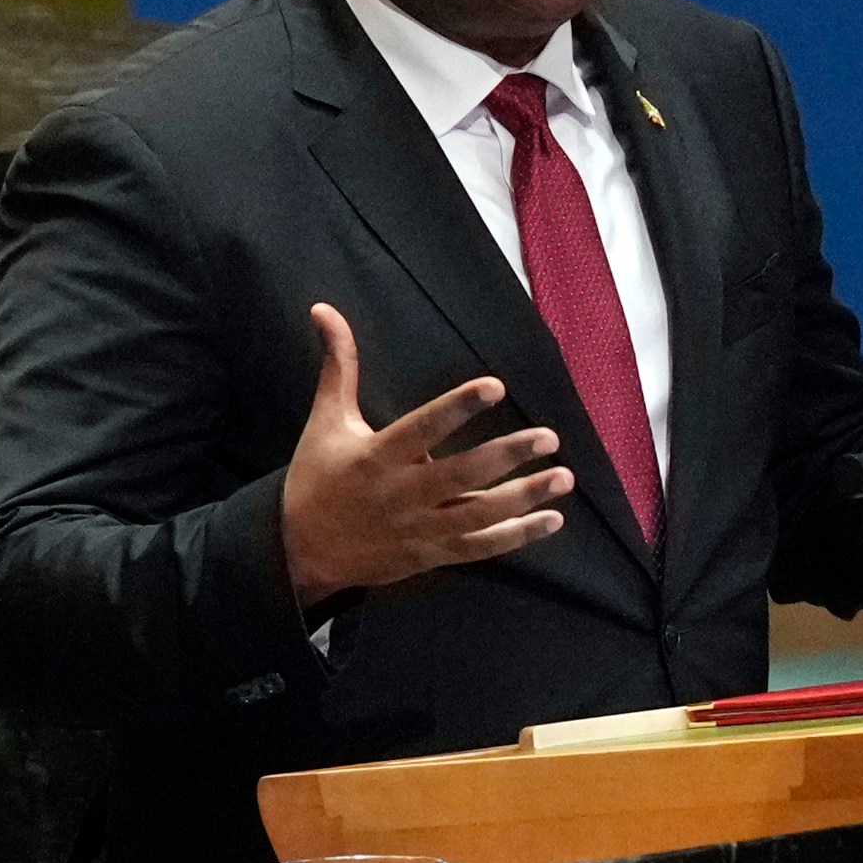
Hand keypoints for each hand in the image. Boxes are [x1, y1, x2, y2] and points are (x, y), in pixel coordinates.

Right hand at [281, 303, 573, 606]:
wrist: (299, 549)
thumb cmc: (317, 476)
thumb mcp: (326, 419)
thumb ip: (340, 366)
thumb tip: (325, 309)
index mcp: (377, 456)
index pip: (423, 428)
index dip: (458, 407)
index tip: (496, 386)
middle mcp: (401, 494)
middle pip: (461, 475)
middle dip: (507, 456)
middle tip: (549, 436)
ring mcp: (419, 528)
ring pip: (478, 515)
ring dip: (525, 497)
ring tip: (564, 476)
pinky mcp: (431, 553)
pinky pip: (479, 547)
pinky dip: (517, 536)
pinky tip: (553, 519)